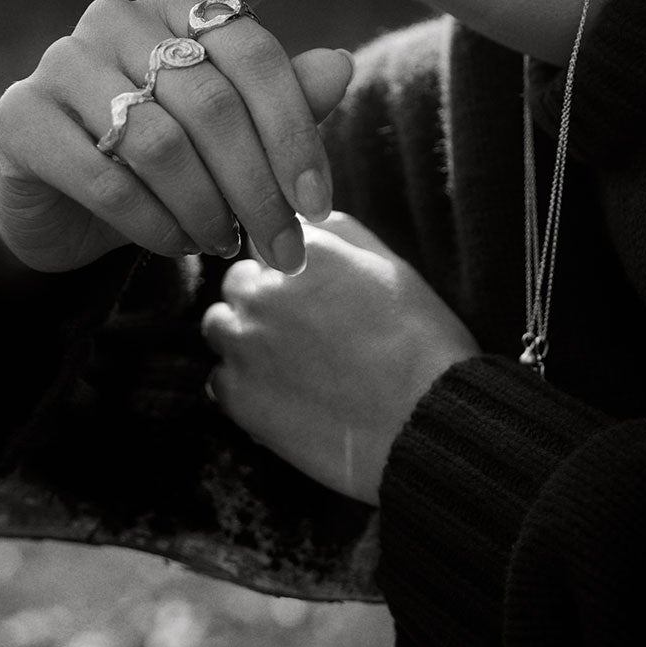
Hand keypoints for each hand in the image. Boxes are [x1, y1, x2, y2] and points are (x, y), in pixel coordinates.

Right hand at [0, 0, 352, 277]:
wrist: (60, 202)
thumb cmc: (159, 159)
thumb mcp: (229, 136)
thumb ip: (282, 101)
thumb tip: (343, 64)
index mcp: (174, 7)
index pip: (253, 57)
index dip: (295, 135)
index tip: (320, 207)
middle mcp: (115, 18)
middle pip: (211, 103)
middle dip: (257, 188)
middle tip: (283, 247)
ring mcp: (60, 62)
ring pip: (160, 144)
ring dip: (206, 209)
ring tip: (223, 243)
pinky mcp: (20, 117)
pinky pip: (106, 180)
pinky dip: (154, 224)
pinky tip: (175, 245)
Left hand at [199, 212, 480, 504]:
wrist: (425, 422)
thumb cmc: (420, 341)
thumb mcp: (390, 265)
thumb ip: (338, 233)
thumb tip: (304, 223)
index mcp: (300, 252)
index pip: (265, 241)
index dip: (284, 266)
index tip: (305, 289)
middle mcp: (262, 291)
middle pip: (238, 282)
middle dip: (261, 298)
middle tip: (301, 329)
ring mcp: (244, 344)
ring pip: (220, 326)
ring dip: (244, 337)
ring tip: (289, 362)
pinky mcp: (238, 396)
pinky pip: (219, 379)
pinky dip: (244, 385)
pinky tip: (284, 394)